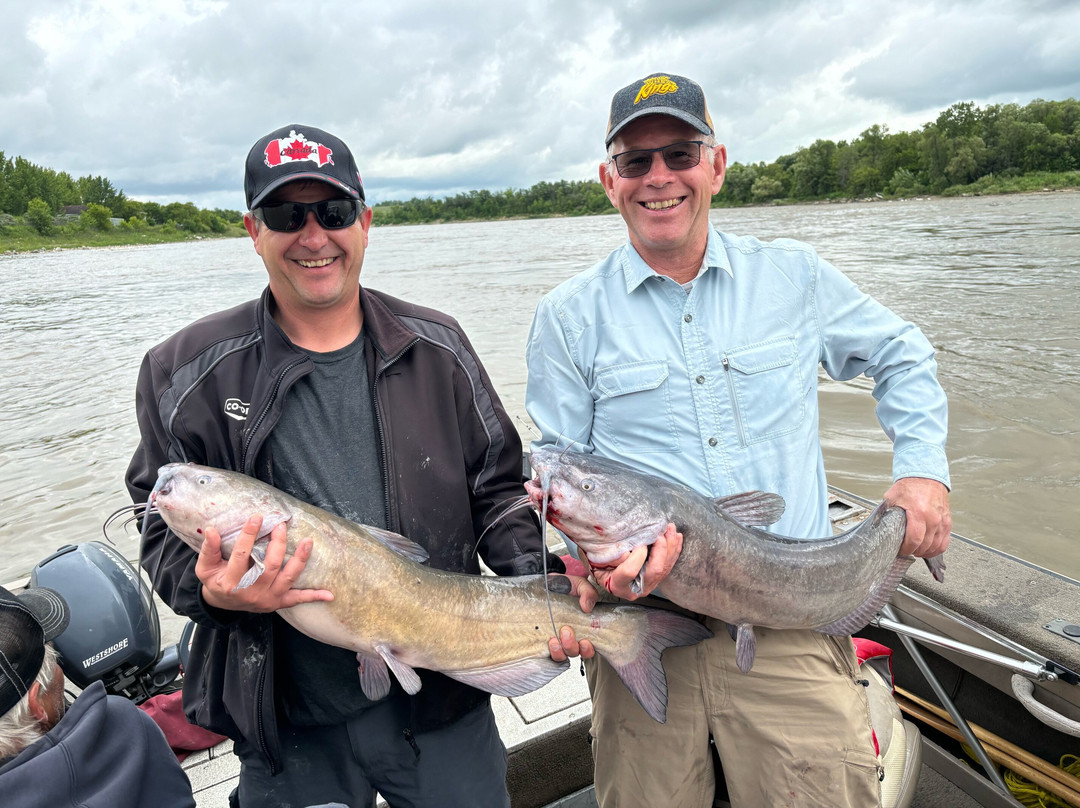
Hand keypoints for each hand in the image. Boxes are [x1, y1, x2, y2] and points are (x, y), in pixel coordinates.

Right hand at [196, 514, 332, 611]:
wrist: (222, 606)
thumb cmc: (215, 582)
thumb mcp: (205, 568)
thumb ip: (209, 549)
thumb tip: (210, 529)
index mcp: (231, 583)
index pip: (242, 555)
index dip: (249, 535)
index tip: (257, 517)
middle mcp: (252, 592)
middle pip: (270, 565)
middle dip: (278, 543)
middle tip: (281, 525)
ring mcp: (267, 598)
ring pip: (287, 577)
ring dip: (300, 560)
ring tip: (308, 542)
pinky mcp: (278, 603)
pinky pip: (298, 599)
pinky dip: (313, 596)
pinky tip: (330, 594)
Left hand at [547, 573, 597, 661]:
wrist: (548, 583)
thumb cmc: (567, 586)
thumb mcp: (580, 586)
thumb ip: (588, 593)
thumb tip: (587, 607)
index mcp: (583, 628)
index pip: (588, 647)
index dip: (587, 649)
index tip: (585, 641)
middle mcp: (571, 637)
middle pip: (574, 652)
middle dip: (571, 646)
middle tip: (566, 631)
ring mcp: (557, 639)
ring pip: (561, 655)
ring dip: (559, 651)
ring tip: (554, 639)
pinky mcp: (543, 638)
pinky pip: (547, 653)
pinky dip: (549, 651)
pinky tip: (548, 641)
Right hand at [585, 523, 682, 600]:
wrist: (603, 569)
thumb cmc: (598, 562)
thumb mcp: (594, 560)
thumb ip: (608, 557)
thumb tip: (626, 553)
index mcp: (618, 585)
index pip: (630, 572)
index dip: (636, 557)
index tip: (638, 542)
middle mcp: (636, 589)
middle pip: (654, 571)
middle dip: (661, 550)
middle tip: (660, 532)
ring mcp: (648, 584)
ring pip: (665, 568)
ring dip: (670, 547)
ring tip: (670, 529)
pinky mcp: (656, 578)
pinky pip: (669, 565)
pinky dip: (674, 550)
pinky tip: (676, 536)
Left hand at [883, 478, 950, 557]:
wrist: (926, 476)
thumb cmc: (910, 485)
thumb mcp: (892, 497)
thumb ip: (885, 511)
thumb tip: (876, 523)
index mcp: (919, 512)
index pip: (914, 539)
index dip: (906, 549)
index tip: (901, 550)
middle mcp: (933, 518)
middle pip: (924, 545)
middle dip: (913, 551)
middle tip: (906, 550)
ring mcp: (942, 521)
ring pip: (936, 546)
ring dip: (925, 552)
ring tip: (916, 551)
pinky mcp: (947, 522)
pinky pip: (945, 542)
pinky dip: (936, 549)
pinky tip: (928, 549)